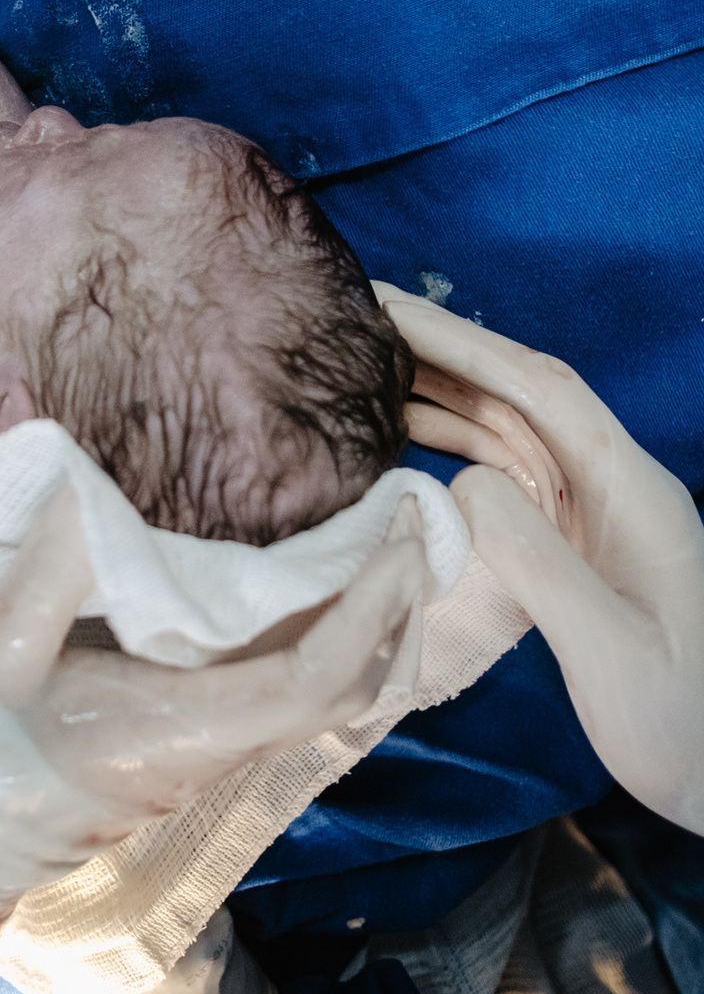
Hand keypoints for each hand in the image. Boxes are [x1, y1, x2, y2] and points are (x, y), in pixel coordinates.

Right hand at [0, 483, 422, 993]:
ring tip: (385, 543)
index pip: (311, 679)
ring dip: (371, 625)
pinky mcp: (192, 744)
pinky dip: (329, 639)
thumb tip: (91, 477)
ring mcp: (207, 752)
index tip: (399, 538)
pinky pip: (289, 693)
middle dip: (395, 611)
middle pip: (344, 693)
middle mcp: (213, 748)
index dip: (368, 610)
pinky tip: (319, 588)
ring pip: (325, 699)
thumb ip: (51, 564)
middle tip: (413, 519)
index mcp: (179, 729)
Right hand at [379, 285, 703, 835]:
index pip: (540, 388)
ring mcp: (591, 509)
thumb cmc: (677, 720)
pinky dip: (450, 442)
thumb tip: (458, 483)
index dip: (464, 342)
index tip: (393, 310)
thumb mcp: (607, 647)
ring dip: (439, 391)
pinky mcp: (572, 540)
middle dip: (442, 350)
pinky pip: (504, 470)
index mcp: (631, 487)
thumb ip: (534, 559)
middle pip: (518, 393)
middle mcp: (610, 481)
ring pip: (506, 426)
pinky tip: (403, 436)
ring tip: (365, 368)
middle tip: (359, 319)